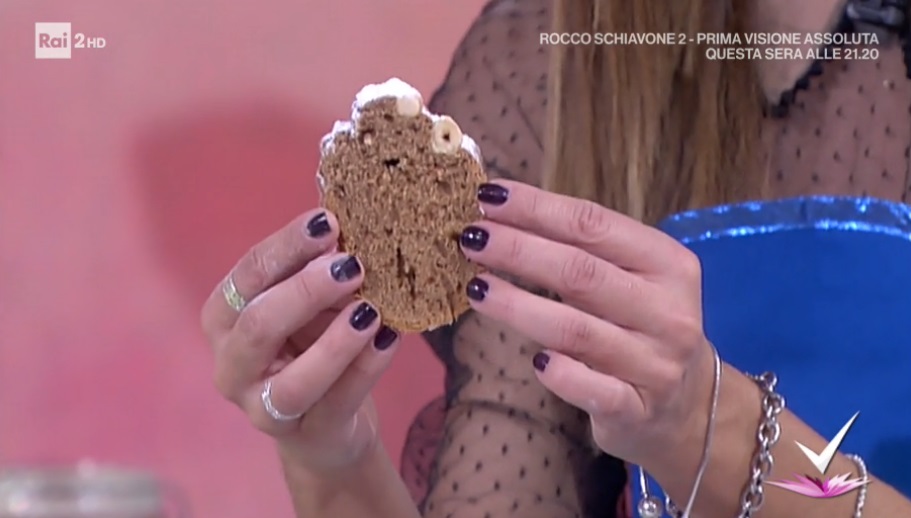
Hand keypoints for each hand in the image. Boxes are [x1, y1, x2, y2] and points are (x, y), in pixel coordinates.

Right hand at [200, 209, 400, 471]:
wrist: (326, 424)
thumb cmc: (310, 345)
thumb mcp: (307, 303)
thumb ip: (315, 268)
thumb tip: (346, 222)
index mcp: (224, 319)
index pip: (248, 275)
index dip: (288, 247)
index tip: (329, 222)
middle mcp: (232, 365)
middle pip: (259, 325)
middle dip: (306, 290)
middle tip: (352, 264)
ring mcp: (263, 408)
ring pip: (293, 381)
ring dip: (335, 343)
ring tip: (370, 309)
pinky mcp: (307, 436)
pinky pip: (336, 402)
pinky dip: (365, 368)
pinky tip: (389, 338)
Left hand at [459, 181, 714, 466]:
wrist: (686, 404)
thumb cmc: (639, 325)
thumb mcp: (629, 278)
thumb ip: (580, 249)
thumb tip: (501, 213)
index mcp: (667, 264)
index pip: (594, 225)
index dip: (537, 208)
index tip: (488, 196)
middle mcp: (668, 311)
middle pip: (581, 273)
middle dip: (519, 250)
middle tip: (472, 237)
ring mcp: (656, 364)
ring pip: (577, 331)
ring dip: (520, 307)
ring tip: (476, 288)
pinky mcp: (639, 411)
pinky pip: (595, 391)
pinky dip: (563, 376)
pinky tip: (535, 361)